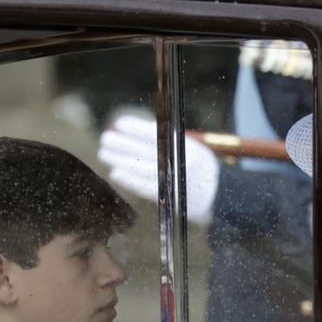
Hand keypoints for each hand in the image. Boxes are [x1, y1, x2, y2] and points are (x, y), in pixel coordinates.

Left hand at [97, 115, 219, 226]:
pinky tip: (115, 173)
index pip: (159, 135)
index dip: (137, 128)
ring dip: (120, 160)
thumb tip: (130, 132)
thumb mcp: (187, 149)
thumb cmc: (195, 167)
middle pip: (147, 150)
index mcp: (188, 146)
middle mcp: (182, 162)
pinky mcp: (171, 197)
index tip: (119, 123)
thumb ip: (165, 141)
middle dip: (123, 144)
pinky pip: (146, 188)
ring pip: (143, 168)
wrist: (218, 196)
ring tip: (103, 153)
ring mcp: (176, 180)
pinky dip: (130, 180)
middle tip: (105, 138)